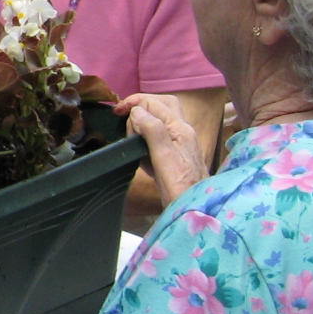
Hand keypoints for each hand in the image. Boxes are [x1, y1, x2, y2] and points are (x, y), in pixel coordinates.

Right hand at [116, 91, 211, 206]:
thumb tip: (138, 111)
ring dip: (143, 119)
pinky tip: (137, 145)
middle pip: (163, 106)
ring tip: (128, 131)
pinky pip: (159, 136)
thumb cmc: (180, 187)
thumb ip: (153, 130)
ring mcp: (180, 144)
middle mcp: (183, 132)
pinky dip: (145, 135)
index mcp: (181, 129)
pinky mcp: (175, 156)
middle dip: (141, 105)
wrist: (195, 210)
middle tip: (122, 115)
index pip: (156, 104)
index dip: (135, 103)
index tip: (117, 112)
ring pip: (161, 120)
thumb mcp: (164, 157)